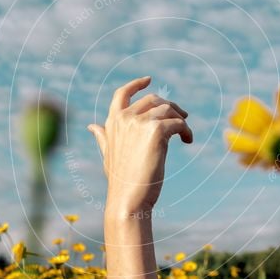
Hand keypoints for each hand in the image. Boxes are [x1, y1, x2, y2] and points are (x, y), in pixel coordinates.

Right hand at [87, 76, 192, 217]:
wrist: (128, 199)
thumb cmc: (120, 181)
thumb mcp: (108, 154)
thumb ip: (103, 137)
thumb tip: (92, 126)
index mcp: (112, 122)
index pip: (122, 93)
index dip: (136, 84)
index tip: (148, 79)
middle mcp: (124, 118)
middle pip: (153, 99)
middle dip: (169, 106)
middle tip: (182, 117)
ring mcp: (140, 122)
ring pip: (168, 109)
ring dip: (180, 119)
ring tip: (185, 134)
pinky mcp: (157, 130)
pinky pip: (178, 122)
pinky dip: (186, 130)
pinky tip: (188, 141)